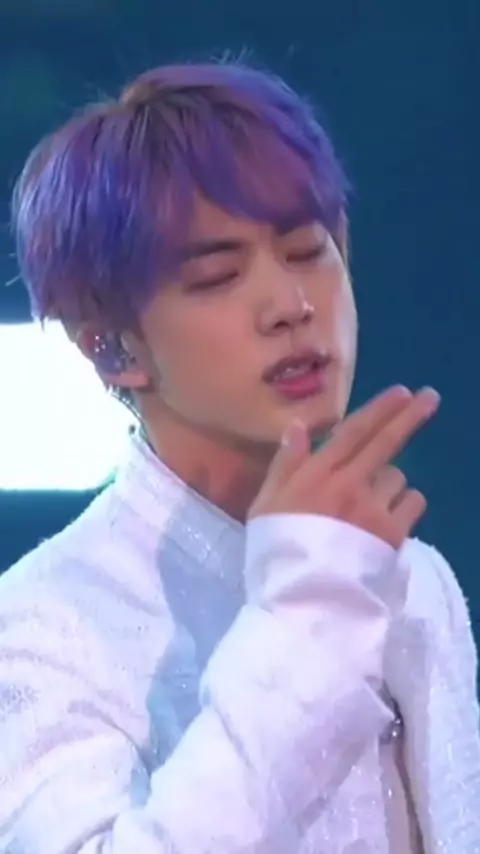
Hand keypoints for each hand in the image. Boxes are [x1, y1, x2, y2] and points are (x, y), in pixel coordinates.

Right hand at [249, 386, 439, 548]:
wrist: (303, 602)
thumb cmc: (276, 554)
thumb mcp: (264, 506)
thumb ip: (285, 464)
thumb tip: (299, 426)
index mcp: (317, 475)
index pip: (352, 432)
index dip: (378, 409)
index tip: (400, 392)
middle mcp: (350, 484)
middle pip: (386, 442)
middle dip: (409, 415)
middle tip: (429, 396)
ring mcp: (375, 508)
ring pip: (397, 478)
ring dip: (390, 481)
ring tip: (372, 503)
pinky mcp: (394, 534)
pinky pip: (412, 504)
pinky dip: (405, 505)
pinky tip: (390, 517)